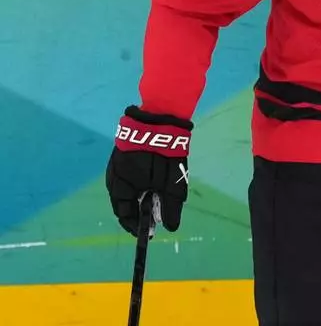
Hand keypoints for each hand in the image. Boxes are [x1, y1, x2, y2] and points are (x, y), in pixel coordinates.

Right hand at [106, 106, 191, 234]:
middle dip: (141, 212)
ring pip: (130, 191)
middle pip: (127, 203)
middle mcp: (115, 179)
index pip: (124, 214)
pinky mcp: (126, 157)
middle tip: (157, 217)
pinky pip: (132, 178)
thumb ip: (170, 205)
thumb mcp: (169, 183)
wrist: (159, 120)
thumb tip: (171, 228)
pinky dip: (142, 185)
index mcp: (120, 187)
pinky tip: (153, 184)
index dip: (136, 225)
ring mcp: (119, 167)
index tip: (149, 234)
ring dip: (143, 198)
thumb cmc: (162, 154)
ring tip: (157, 199)